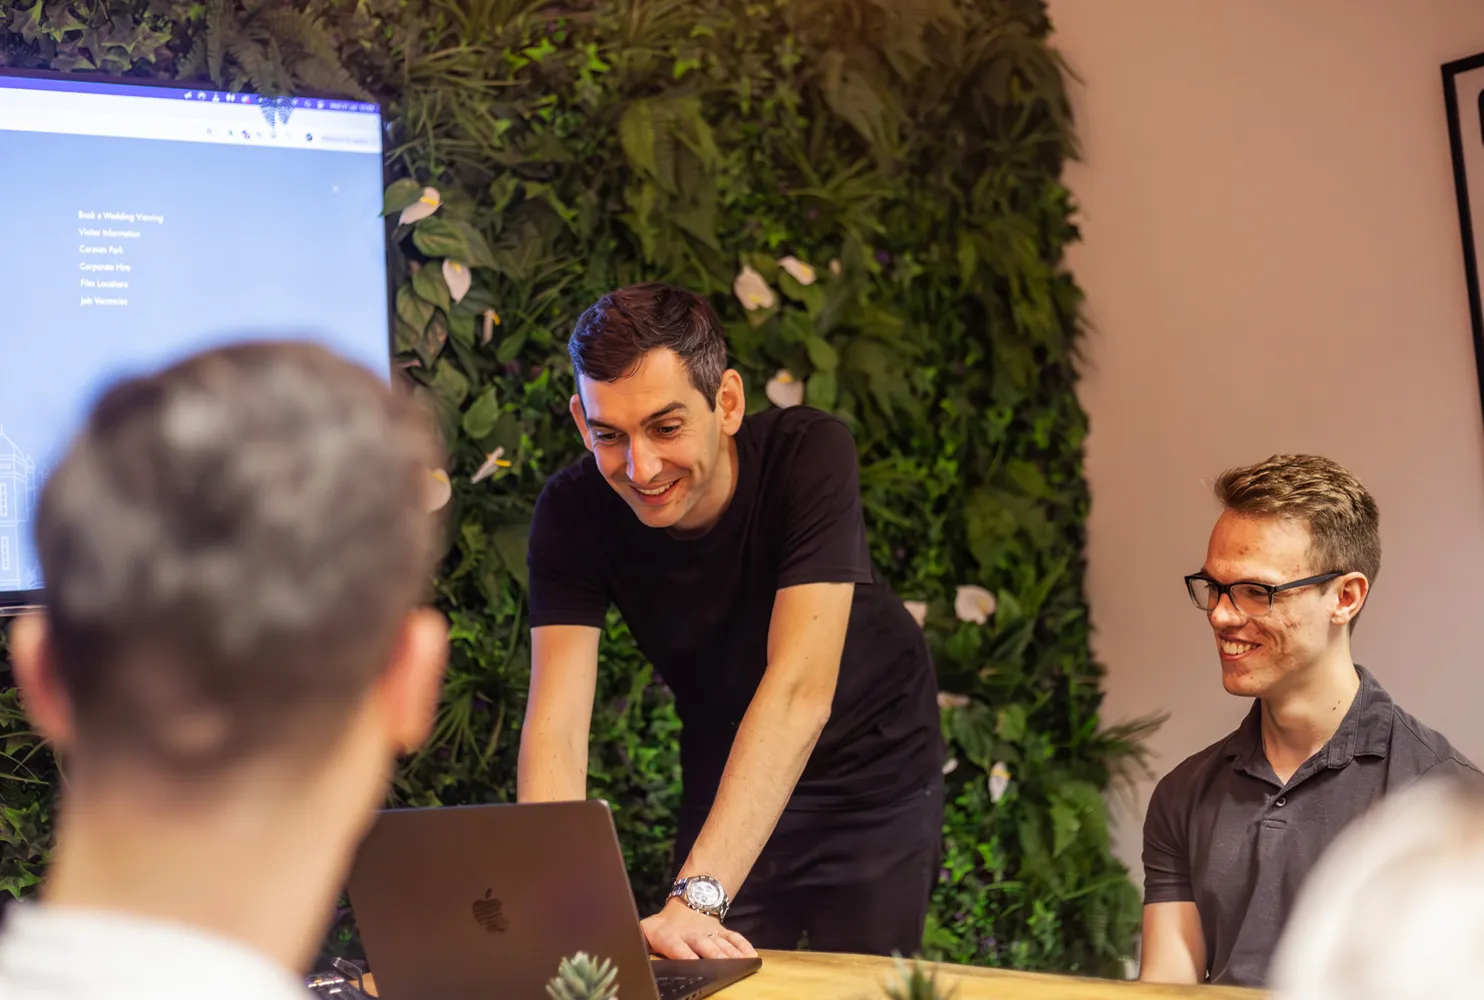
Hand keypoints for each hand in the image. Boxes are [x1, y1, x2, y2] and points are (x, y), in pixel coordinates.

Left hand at [640, 898, 757, 959]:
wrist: (687, 901)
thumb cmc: (662, 927)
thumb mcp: (644, 931)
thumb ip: (639, 944)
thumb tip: (627, 958)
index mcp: (667, 933)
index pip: (673, 943)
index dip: (681, 952)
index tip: (689, 961)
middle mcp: (690, 932)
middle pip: (703, 944)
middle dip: (712, 956)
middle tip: (719, 966)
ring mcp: (708, 931)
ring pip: (721, 943)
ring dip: (730, 955)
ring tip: (739, 966)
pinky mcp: (722, 930)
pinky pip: (735, 938)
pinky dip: (744, 948)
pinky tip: (751, 959)